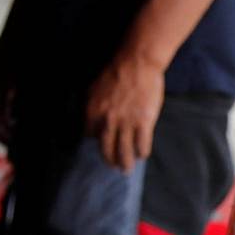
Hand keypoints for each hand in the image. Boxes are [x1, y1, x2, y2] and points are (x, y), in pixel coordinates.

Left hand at [84, 47, 166, 171]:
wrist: (137, 64)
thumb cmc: (116, 73)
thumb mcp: (94, 90)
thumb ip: (92, 108)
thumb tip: (92, 124)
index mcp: (92, 112)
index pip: (90, 134)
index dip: (95, 140)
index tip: (101, 144)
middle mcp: (107, 121)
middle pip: (106, 147)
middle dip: (109, 160)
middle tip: (113, 167)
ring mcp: (126, 123)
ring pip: (124, 150)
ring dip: (125, 163)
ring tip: (126, 170)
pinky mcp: (143, 122)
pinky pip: (142, 143)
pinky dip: (141, 152)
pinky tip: (142, 155)